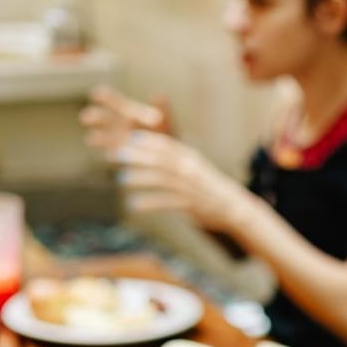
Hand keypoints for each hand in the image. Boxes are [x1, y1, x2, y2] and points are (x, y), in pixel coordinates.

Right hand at [80, 86, 171, 157]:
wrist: (171, 158)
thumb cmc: (168, 136)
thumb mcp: (167, 122)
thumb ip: (164, 110)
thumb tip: (159, 95)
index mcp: (129, 113)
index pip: (114, 102)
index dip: (106, 98)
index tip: (96, 94)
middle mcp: (120, 126)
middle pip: (104, 119)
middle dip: (95, 117)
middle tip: (85, 117)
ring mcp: (119, 142)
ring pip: (105, 138)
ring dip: (99, 138)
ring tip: (91, 139)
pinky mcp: (121, 158)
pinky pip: (115, 155)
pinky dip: (114, 154)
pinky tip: (109, 155)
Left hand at [116, 132, 245, 232]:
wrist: (232, 207)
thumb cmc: (209, 187)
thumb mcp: (194, 167)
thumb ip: (176, 159)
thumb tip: (155, 153)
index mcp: (189, 157)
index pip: (165, 145)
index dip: (146, 140)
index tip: (128, 138)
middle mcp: (189, 169)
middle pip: (159, 159)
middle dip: (136, 156)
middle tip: (114, 155)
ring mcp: (190, 187)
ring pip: (160, 179)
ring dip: (140, 178)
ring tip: (121, 178)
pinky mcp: (190, 205)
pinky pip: (165, 202)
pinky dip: (149, 202)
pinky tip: (133, 204)